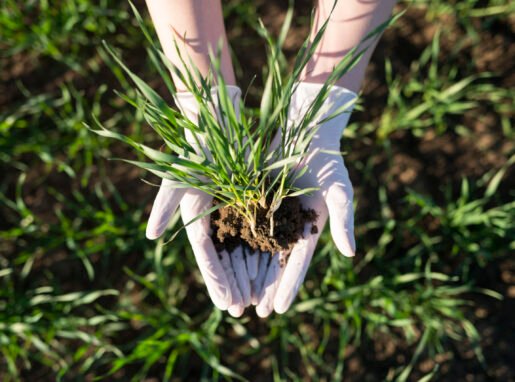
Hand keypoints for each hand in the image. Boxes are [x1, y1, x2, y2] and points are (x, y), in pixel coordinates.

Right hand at [146, 86, 252, 314]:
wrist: (215, 120)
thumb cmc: (195, 147)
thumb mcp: (179, 176)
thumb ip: (165, 206)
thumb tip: (150, 236)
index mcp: (196, 217)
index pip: (207, 256)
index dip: (215, 281)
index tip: (226, 304)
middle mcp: (214, 218)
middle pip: (225, 259)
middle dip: (232, 284)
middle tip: (242, 311)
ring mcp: (232, 211)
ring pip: (242, 249)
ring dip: (248, 274)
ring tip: (256, 298)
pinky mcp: (250, 201)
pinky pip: (258, 230)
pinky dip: (263, 249)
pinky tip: (272, 267)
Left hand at [253, 82, 357, 316]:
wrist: (306, 129)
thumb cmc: (328, 160)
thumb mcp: (340, 191)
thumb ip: (344, 221)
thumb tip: (350, 254)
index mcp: (310, 229)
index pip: (297, 264)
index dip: (289, 287)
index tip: (279, 310)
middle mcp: (288, 226)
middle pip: (273, 263)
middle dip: (266, 288)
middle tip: (254, 313)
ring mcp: (269, 214)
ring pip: (255, 249)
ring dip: (247, 272)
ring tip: (238, 295)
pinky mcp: (253, 199)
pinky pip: (241, 225)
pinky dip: (234, 244)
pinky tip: (223, 260)